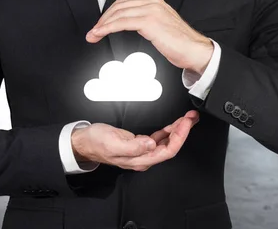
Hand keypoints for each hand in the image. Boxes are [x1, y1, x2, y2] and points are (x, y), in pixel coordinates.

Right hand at [71, 110, 199, 170]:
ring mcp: (143, 151)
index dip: (179, 137)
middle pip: (171, 147)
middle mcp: (144, 158)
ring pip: (167, 142)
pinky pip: (160, 138)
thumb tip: (151, 144)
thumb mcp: (113, 142)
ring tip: (188, 118)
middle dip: (183, 131)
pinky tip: (174, 124)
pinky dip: (169, 129)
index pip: (167, 151)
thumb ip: (133, 146)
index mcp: (140, 160)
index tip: (185, 123)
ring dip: (178, 130)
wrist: (85, 142)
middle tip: (191, 117)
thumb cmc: (96, 142)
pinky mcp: (140, 144)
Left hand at [86, 0, 213, 74]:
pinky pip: (122, 23)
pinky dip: (108, 28)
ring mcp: (151, 10)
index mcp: (154, 1)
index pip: (124, 3)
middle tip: (93, 31)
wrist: (195, 50)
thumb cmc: (180, 43)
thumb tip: (128, 26)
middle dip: (103, 19)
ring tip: (94, 35)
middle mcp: (152, 2)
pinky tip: (101, 34)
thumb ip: (145, 22)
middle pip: (119, 6)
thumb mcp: (160, 26)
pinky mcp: (149, 22)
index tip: (100, 25)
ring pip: (118, 14)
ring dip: (102, 25)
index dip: (109, 14)